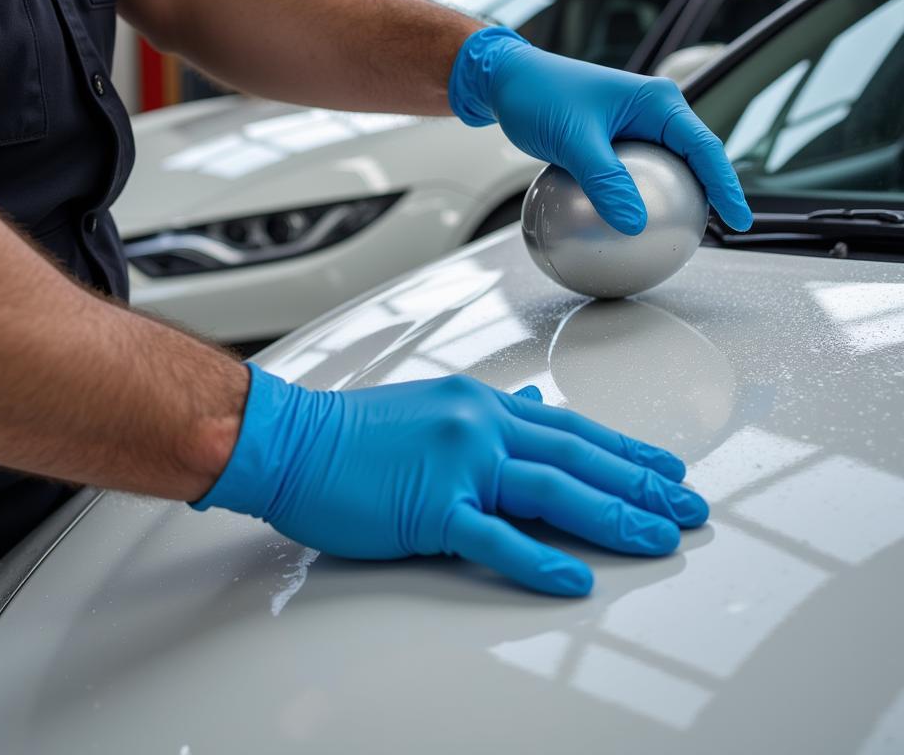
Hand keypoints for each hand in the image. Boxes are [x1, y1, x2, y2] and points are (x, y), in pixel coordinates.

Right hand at [193, 365, 707, 594]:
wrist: (293, 439)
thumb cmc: (355, 433)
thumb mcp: (434, 410)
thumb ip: (490, 416)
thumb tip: (536, 411)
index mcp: (484, 404)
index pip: (574, 428)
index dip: (627, 451)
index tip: (668, 469)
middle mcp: (481, 426)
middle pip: (579, 457)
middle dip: (641, 484)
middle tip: (690, 507)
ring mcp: (459, 464)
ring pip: (553, 489)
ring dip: (612, 515)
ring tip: (659, 537)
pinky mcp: (430, 506)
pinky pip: (494, 536)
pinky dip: (538, 558)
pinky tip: (574, 577)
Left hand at [449, 26, 752, 234]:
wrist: (505, 79)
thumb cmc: (538, 97)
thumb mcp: (573, 140)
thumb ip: (604, 181)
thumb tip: (635, 224)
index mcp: (657, 101)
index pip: (704, 148)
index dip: (727, 186)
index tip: (740, 220)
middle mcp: (652, 111)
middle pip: (693, 159)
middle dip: (708, 195)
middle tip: (717, 234)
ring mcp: (632, 125)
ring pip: (663, 168)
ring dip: (672, 198)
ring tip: (678, 236)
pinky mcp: (611, 139)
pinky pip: (631, 174)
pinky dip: (633, 199)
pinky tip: (625, 228)